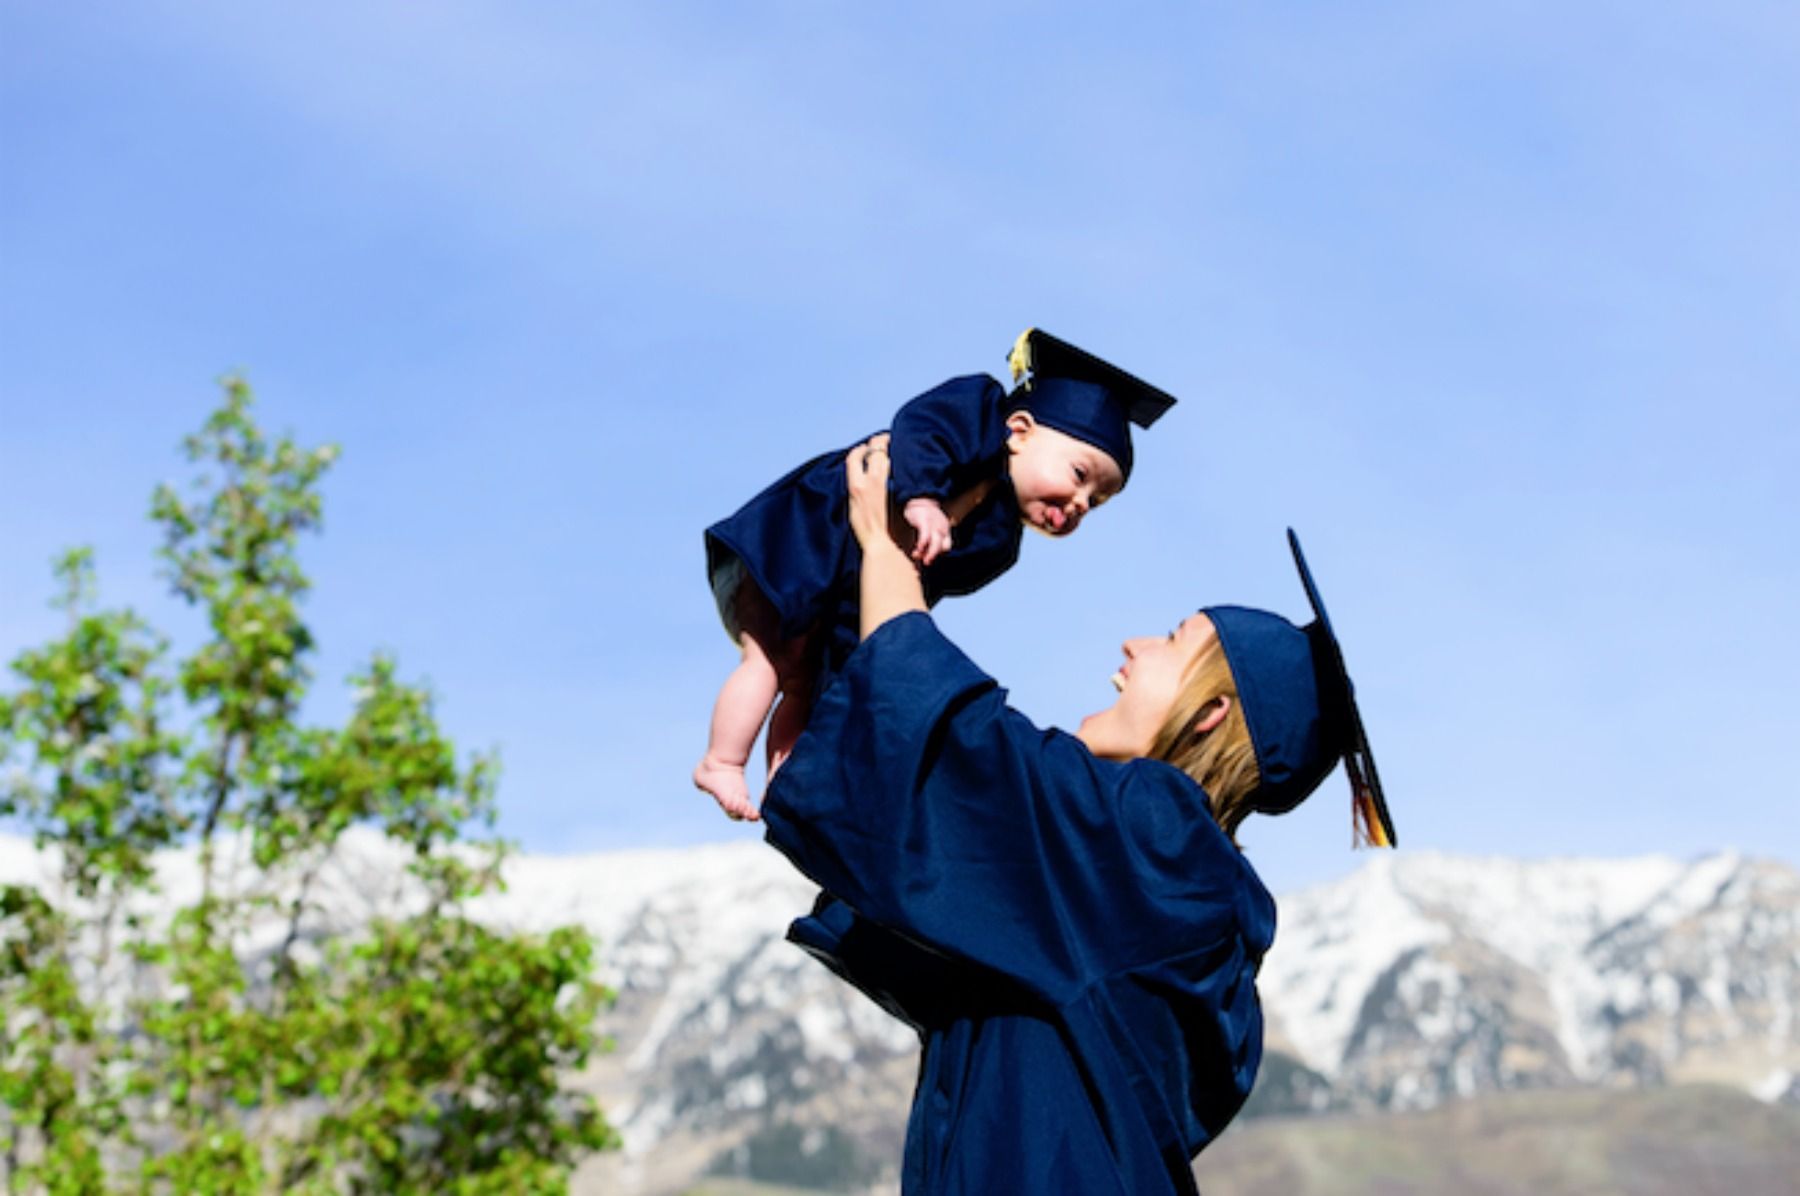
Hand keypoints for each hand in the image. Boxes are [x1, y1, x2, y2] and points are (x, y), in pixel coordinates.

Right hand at [844, 433, 895, 551]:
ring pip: (890, 454)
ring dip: (893, 447)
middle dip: (880, 441)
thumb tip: (860, 476)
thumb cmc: (867, 531)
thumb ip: (857, 488)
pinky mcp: (900, 488)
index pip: (855, 454)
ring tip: (898, 447)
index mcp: (855, 485)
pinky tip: (906, 461)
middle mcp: (870, 481)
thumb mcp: (853, 507)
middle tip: (888, 440)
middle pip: (875, 448)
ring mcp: (887, 483)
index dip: (861, 448)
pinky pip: (901, 466)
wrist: (883, 545)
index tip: (866, 448)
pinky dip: (902, 461)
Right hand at [903, 498, 952, 564]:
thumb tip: (919, 556)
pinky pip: (925, 536)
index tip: (929, 559)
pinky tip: (917, 548)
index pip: (947, 546)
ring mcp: (934, 525)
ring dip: (929, 553)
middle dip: (934, 556)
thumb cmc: (924, 516)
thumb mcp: (931, 526)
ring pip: (936, 543)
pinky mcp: (924, 521)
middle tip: (926, 562)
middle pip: (944, 546)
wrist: (919, 498)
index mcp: (945, 531)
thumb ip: (928, 540)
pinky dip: (922, 544)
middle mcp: (942, 529)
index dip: (940, 554)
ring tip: (919, 557)